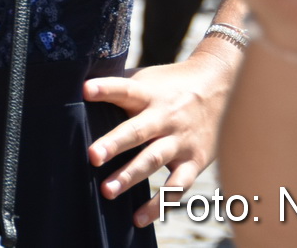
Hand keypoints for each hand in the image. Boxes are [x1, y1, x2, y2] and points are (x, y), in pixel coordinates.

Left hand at [85, 48, 234, 224]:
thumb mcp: (147, 78)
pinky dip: (158, 203)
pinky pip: (176, 186)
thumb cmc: (169, 85)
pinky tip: (138, 217)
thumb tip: (75, 87)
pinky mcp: (194, 160)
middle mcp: (164, 116)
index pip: (125, 88)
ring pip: (154, 159)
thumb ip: (118, 86)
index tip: (84, 90)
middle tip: (92, 156)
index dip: (105, 88)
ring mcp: (180, 140)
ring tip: (107, 191)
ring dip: (130, 176)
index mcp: (149, 93)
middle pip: (138, 130)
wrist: (221, 85)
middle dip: (115, 143)